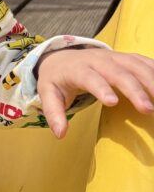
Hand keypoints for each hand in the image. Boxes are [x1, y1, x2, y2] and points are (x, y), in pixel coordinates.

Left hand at [37, 47, 153, 137]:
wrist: (62, 57)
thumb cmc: (57, 80)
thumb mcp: (48, 94)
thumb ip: (54, 113)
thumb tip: (60, 134)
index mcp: (78, 69)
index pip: (90, 77)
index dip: (101, 88)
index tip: (113, 103)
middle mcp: (99, 60)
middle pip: (119, 73)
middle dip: (135, 90)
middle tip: (148, 110)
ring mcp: (115, 57)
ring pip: (137, 65)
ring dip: (152, 81)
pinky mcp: (127, 58)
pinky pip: (145, 62)